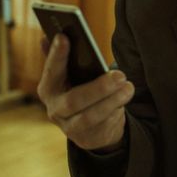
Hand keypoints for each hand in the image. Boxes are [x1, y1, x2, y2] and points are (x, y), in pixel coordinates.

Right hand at [37, 34, 134, 151]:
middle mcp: (55, 110)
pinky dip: (116, 112)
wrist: (90, 126)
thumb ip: (61, 59)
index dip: (56, 55)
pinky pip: (103, 126)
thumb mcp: (73, 75)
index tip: (64, 37)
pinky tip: (124, 101)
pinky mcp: (87, 139)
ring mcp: (70, 128)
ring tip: (128, 87)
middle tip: (120, 75)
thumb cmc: (82, 90)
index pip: (51, 71)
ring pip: (91, 116)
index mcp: (49, 88)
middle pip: (74, 100)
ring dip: (113, 101)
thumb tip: (47, 37)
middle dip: (99, 88)